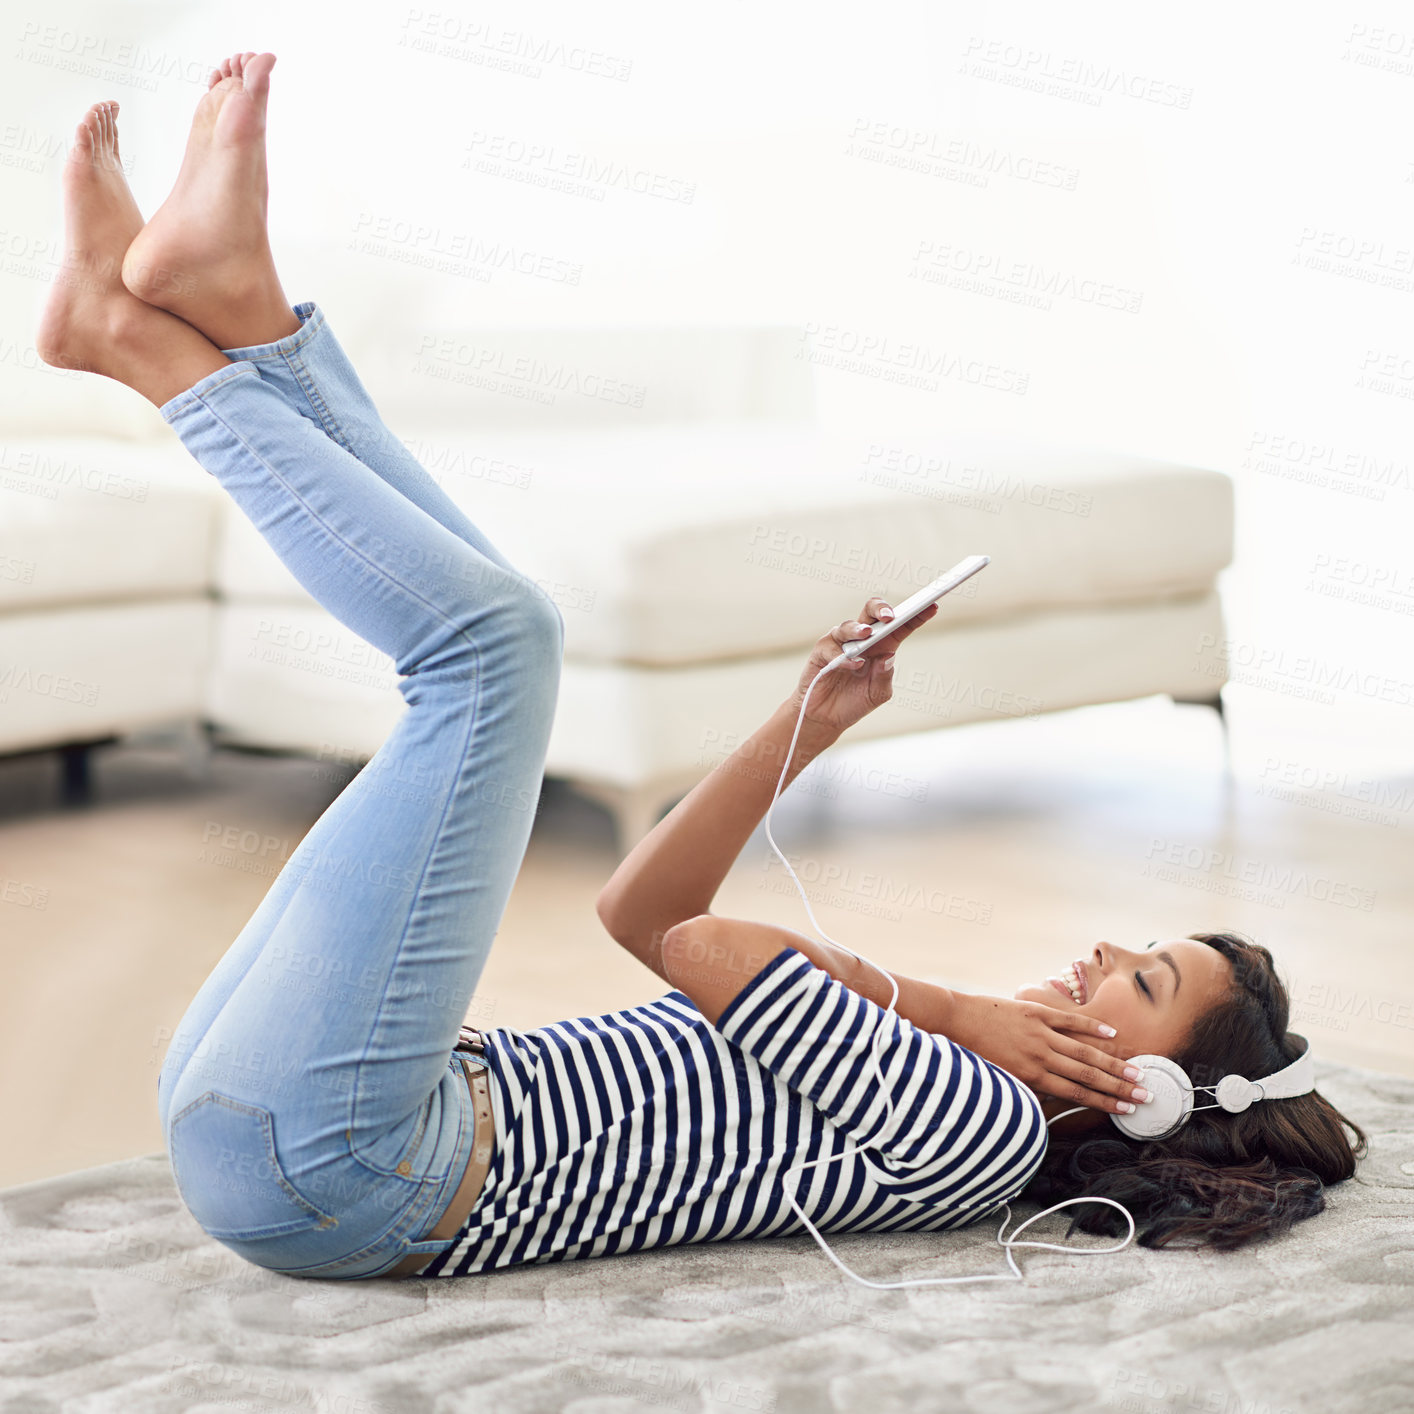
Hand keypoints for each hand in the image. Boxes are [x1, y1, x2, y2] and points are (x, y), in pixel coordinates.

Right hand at [782, 596, 938, 736]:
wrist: (827, 717)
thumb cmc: (855, 702)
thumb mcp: (878, 693)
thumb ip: (885, 676)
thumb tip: (889, 656)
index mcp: (882, 647)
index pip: (901, 626)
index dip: (917, 616)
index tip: (931, 607)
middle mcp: (863, 640)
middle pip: (872, 613)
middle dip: (881, 609)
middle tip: (889, 616)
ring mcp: (841, 644)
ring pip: (849, 625)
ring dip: (858, 628)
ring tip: (867, 634)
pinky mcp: (822, 652)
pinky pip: (831, 646)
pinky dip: (842, 654)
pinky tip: (854, 664)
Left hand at [947, 993, 1146, 1115]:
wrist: (954, 1020)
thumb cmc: (974, 1054)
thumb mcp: (1000, 1081)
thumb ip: (1025, 1091)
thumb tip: (1047, 1106)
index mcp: (1031, 1077)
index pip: (1076, 1093)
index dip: (1104, 1102)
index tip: (1128, 1109)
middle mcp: (1039, 1056)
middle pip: (1087, 1075)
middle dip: (1118, 1087)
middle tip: (1145, 1094)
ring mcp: (1039, 1033)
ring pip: (1084, 1050)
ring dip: (1113, 1062)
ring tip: (1136, 1071)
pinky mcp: (1035, 1012)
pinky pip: (1068, 1021)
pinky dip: (1091, 1027)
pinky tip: (1111, 1035)